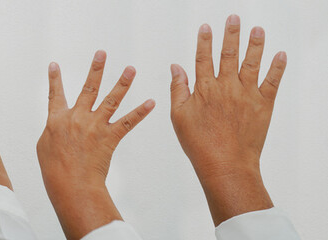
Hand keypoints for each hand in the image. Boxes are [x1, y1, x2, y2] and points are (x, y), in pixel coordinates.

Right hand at [36, 52, 154, 237]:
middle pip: (88, 88)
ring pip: (111, 99)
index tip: (55, 64)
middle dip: (96, 69)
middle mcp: (77, 118)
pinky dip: (140, 112)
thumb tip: (56, 127)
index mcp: (57, 120)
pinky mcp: (109, 137)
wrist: (71, 184)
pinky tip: (151, 102)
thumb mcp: (44, 147)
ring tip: (131, 69)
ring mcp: (94, 126)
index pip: (55, 95)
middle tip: (102, 53)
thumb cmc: (54, 170)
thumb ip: (52, 132)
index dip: (54, 79)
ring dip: (122, 83)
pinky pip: (128, 122)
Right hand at [169, 15, 286, 224]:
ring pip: (252, 63)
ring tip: (257, 29)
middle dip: (231, 34)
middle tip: (234, 18)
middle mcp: (226, 87)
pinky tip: (280, 55)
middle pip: (229, 54)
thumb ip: (178, 89)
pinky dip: (277, 67)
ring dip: (255, 44)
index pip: (203, 58)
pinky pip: (272, 81)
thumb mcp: (179, 116)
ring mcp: (246, 94)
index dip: (204, 41)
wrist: (225, 164)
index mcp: (204, 89)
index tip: (206, 27)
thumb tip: (176, 67)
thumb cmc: (199, 144)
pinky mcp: (263, 105)